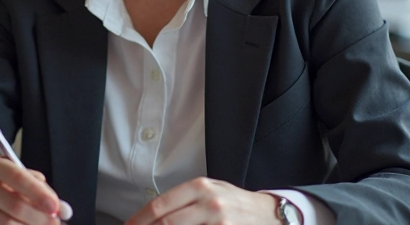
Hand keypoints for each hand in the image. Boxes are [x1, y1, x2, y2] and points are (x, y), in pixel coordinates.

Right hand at [0, 156, 61, 224]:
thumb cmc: (8, 187)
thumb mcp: (23, 180)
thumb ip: (43, 192)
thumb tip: (64, 211)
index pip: (18, 177)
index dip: (38, 193)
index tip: (55, 207)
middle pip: (14, 206)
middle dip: (39, 218)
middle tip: (55, 223)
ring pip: (7, 224)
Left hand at [125, 178, 279, 224]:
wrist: (271, 215)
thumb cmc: (236, 204)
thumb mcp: (211, 191)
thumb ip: (184, 200)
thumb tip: (152, 216)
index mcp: (200, 187)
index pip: (159, 205)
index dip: (138, 220)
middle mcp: (209, 202)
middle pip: (165, 222)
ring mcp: (219, 222)